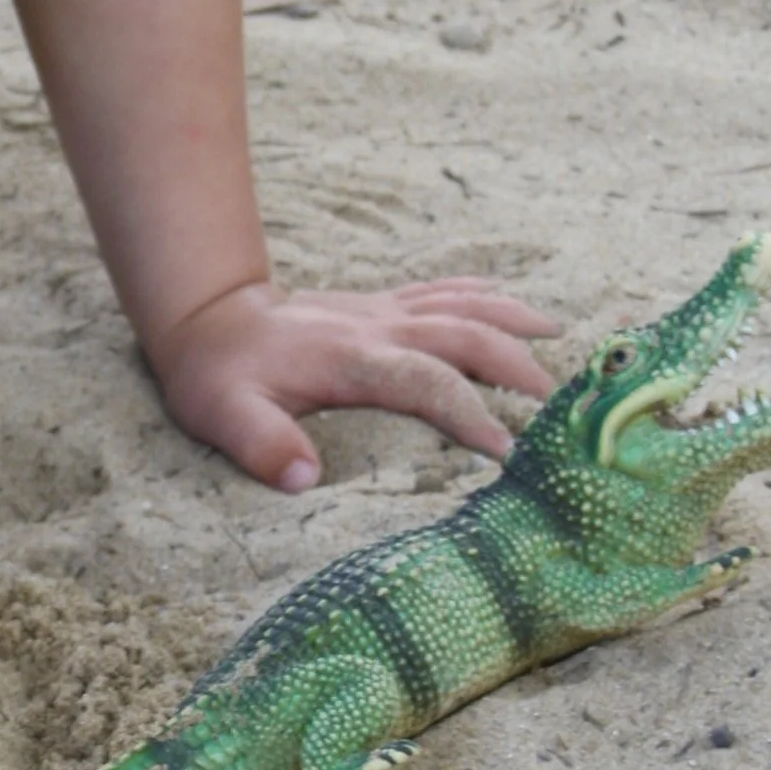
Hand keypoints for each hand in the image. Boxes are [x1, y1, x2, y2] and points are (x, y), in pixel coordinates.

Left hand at [149, 277, 560, 493]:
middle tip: (558, 406)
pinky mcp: (381, 305)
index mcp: (350, 359)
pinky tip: (517, 300)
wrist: (207, 318)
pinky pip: (443, 290)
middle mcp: (377, 328)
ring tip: (564, 337)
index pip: (425, 381)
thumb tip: (303, 479)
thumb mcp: (222, 416)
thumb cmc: (218, 376)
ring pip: (462, 304)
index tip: (505, 450)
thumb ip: (262, 444)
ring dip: (513, 318)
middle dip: (515, 365)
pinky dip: (484, 293)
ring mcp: (382, 311)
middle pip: (463, 334)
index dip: (467, 412)